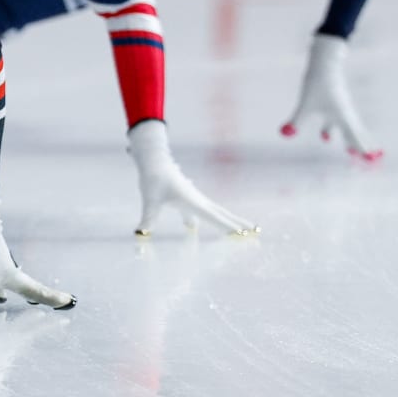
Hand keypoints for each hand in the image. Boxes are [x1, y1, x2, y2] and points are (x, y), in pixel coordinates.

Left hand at [0, 200, 75, 311]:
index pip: (39, 293)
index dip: (54, 299)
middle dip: (39, 299)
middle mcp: (11, 276)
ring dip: (16, 297)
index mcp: (16, 279)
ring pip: (11, 288)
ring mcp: (0, 271)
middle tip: (55, 304)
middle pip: (29, 291)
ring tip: (14, 306)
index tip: (71, 301)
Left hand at [128, 120, 259, 235]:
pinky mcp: (189, 198)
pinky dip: (209, 219)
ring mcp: (195, 199)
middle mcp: (197, 200)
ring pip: (215, 212)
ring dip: (228, 220)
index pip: (214, 218)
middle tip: (256, 231)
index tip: (244, 235)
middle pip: (222, 214)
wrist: (154, 162)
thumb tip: (141, 234)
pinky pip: (203, 212)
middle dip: (238, 223)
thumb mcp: (150, 200)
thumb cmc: (153, 179)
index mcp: (192, 201)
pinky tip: (194, 227)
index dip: (229, 227)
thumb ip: (148, 218)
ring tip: (241, 230)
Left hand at [281, 33, 380, 159]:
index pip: (355, 137)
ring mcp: (342, 109)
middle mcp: (345, 114)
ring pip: (348, 128)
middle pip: (355, 135)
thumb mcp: (305, 105)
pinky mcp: (335, 104)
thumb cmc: (316, 85)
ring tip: (350, 151)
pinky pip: (340, 122)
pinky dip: (340, 132)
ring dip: (350, 140)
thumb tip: (285, 134)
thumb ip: (296, 121)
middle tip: (372, 160)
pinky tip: (326, 136)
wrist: (324, 66)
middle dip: (359, 147)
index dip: (362, 149)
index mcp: (342, 117)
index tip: (371, 159)